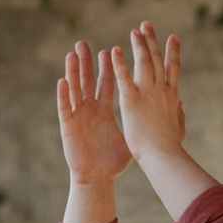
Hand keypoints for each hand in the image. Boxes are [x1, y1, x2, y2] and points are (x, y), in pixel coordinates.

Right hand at [56, 41, 133, 183]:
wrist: (98, 178)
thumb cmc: (114, 162)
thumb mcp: (130, 139)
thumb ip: (141, 124)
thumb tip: (160, 117)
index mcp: (105, 110)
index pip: (107, 84)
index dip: (108, 68)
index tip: (111, 50)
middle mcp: (91, 109)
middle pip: (89, 81)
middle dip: (87, 62)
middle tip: (84, 44)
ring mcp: (78, 116)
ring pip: (75, 89)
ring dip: (73, 72)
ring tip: (72, 54)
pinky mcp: (68, 127)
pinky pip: (65, 108)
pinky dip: (63, 95)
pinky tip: (62, 81)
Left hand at [110, 21, 185, 162]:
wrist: (163, 157)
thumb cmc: (170, 148)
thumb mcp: (178, 128)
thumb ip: (179, 113)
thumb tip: (181, 104)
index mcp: (172, 97)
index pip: (173, 69)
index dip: (173, 52)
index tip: (173, 37)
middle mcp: (161, 90)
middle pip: (157, 60)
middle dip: (152, 41)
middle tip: (146, 25)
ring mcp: (147, 94)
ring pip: (143, 63)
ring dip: (139, 46)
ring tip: (134, 32)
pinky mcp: (131, 101)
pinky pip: (124, 78)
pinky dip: (119, 63)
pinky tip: (114, 51)